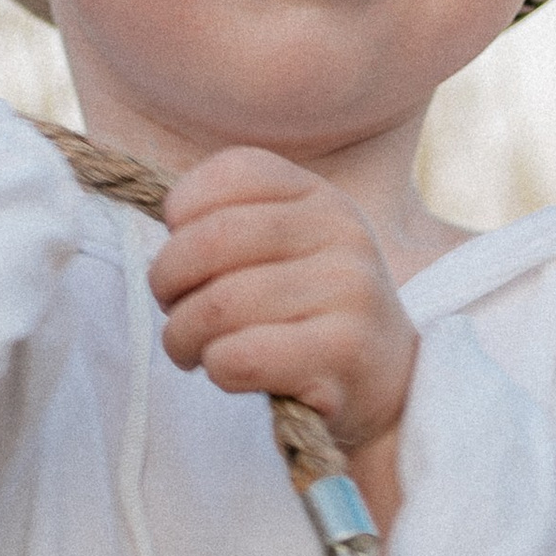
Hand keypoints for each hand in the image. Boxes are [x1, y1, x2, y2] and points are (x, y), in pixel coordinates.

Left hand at [149, 150, 417, 512]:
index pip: (232, 172)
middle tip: (174, 310)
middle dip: (168, 282)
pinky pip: (240, 356)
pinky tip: (230, 373)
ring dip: (183, 337)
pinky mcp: (344, 352)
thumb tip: (170, 225)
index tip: (183, 253)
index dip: (182, 213)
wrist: (387, 384)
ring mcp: (349, 290)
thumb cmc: (309, 316)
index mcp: (321, 197)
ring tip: (194, 350)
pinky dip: (216, 369)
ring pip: (218, 306)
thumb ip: (229, 222)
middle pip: (210, 240)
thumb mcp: (285, 251)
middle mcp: (342, 233)